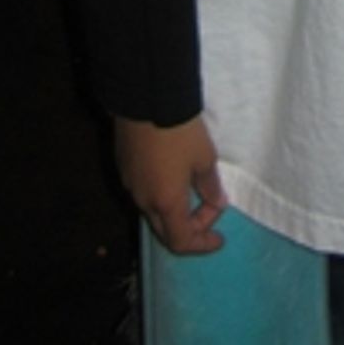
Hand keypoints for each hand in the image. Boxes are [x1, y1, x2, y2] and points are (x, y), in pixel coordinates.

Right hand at [114, 114, 226, 254]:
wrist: (146, 100)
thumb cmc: (180, 132)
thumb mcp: (205, 157)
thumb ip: (210, 185)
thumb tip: (217, 202)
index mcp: (166, 203)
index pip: (181, 241)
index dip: (202, 245)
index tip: (219, 238)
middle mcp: (143, 201)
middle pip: (165, 230)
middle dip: (190, 228)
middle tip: (210, 212)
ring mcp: (130, 184)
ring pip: (152, 211)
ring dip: (174, 210)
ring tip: (194, 191)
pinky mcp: (123, 167)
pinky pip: (143, 192)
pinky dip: (161, 194)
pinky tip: (172, 176)